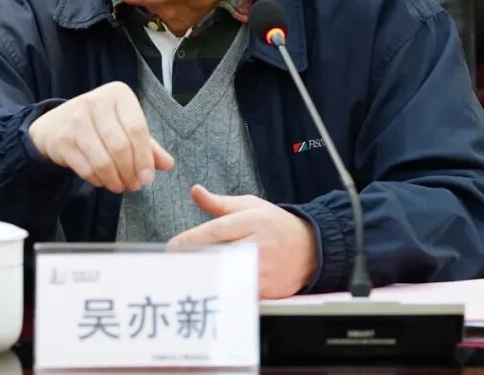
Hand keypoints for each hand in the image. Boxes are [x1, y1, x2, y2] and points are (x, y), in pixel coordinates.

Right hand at [28, 81, 174, 192]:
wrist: (56, 123)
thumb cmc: (100, 123)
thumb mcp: (125, 125)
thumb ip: (148, 144)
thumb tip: (168, 164)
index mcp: (118, 94)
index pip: (137, 128)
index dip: (144, 158)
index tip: (148, 178)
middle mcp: (95, 102)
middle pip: (120, 146)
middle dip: (130, 172)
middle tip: (135, 186)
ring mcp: (76, 120)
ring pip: (103, 160)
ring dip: (115, 180)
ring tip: (120, 186)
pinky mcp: (62, 139)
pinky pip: (86, 168)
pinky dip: (98, 180)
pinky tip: (103, 181)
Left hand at [168, 184, 317, 298]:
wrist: (311, 249)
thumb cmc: (274, 224)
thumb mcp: (250, 205)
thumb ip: (219, 203)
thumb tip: (195, 191)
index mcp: (253, 220)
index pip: (217, 230)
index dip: (191, 239)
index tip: (172, 246)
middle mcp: (259, 245)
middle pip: (219, 254)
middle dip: (193, 260)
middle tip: (172, 264)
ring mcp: (264, 269)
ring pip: (228, 276)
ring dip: (204, 278)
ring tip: (184, 278)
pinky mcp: (268, 290)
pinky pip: (239, 292)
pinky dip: (222, 293)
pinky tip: (206, 293)